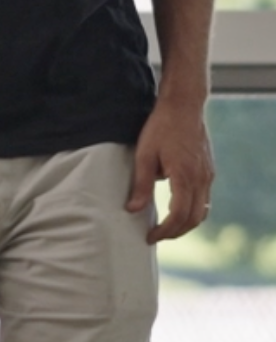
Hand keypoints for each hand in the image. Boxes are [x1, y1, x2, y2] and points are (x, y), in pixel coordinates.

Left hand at [126, 96, 214, 242]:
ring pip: (202, 211)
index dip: (164, 230)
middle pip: (193, 219)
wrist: (183, 106)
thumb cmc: (161, 127)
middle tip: (156, 236)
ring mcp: (207, 176)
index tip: (149, 236)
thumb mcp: (144, 154)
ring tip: (166, 227)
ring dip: (185, 224)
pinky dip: (193, 210)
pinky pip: (205, 199)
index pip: (178, 216)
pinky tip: (179, 209)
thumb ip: (140, 184)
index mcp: (185, 178)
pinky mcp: (208, 171)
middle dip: (175, 232)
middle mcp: (201, 180)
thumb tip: (133, 209)